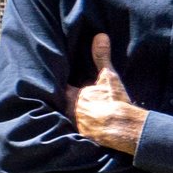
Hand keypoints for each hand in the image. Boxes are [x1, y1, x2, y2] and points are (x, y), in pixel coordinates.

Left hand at [61, 33, 147, 154]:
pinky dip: (71, 130)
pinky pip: (72, 133)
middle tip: (50, 98)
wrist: (121, 127)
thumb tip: (100, 36)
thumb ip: (101, 57)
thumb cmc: (114, 101)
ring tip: (58, 114)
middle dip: (56, 101)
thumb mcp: (108, 77)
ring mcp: (75, 125)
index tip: (50, 78)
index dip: (54, 83)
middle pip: (58, 105)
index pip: (58, 88)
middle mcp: (70, 111)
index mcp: (74, 96)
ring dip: (62, 116)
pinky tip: (73, 131)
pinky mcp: (82, 137)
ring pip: (62, 119)